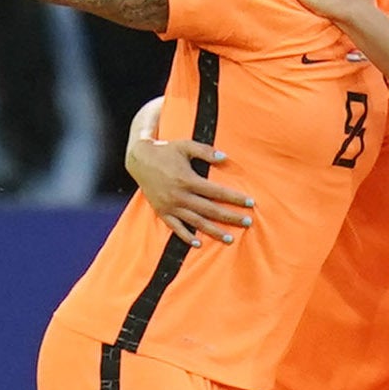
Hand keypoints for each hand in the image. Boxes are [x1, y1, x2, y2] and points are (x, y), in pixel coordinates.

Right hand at [128, 132, 253, 246]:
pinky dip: (186, 237)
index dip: (234, 198)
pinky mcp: (162, 212)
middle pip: (210, 210)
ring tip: (230, 238)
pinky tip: (198, 244)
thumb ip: (205, 151)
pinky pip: (175, 228)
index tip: (250, 203)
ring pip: (196, 222)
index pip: (217, 192)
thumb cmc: (165, 150)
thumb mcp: (185, 145)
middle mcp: (180, 196)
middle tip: (248, 222)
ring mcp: (170, 206)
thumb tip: (225, 157)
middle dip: (231, 217)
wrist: (138, 159)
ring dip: (214, 231)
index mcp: (187, 179)